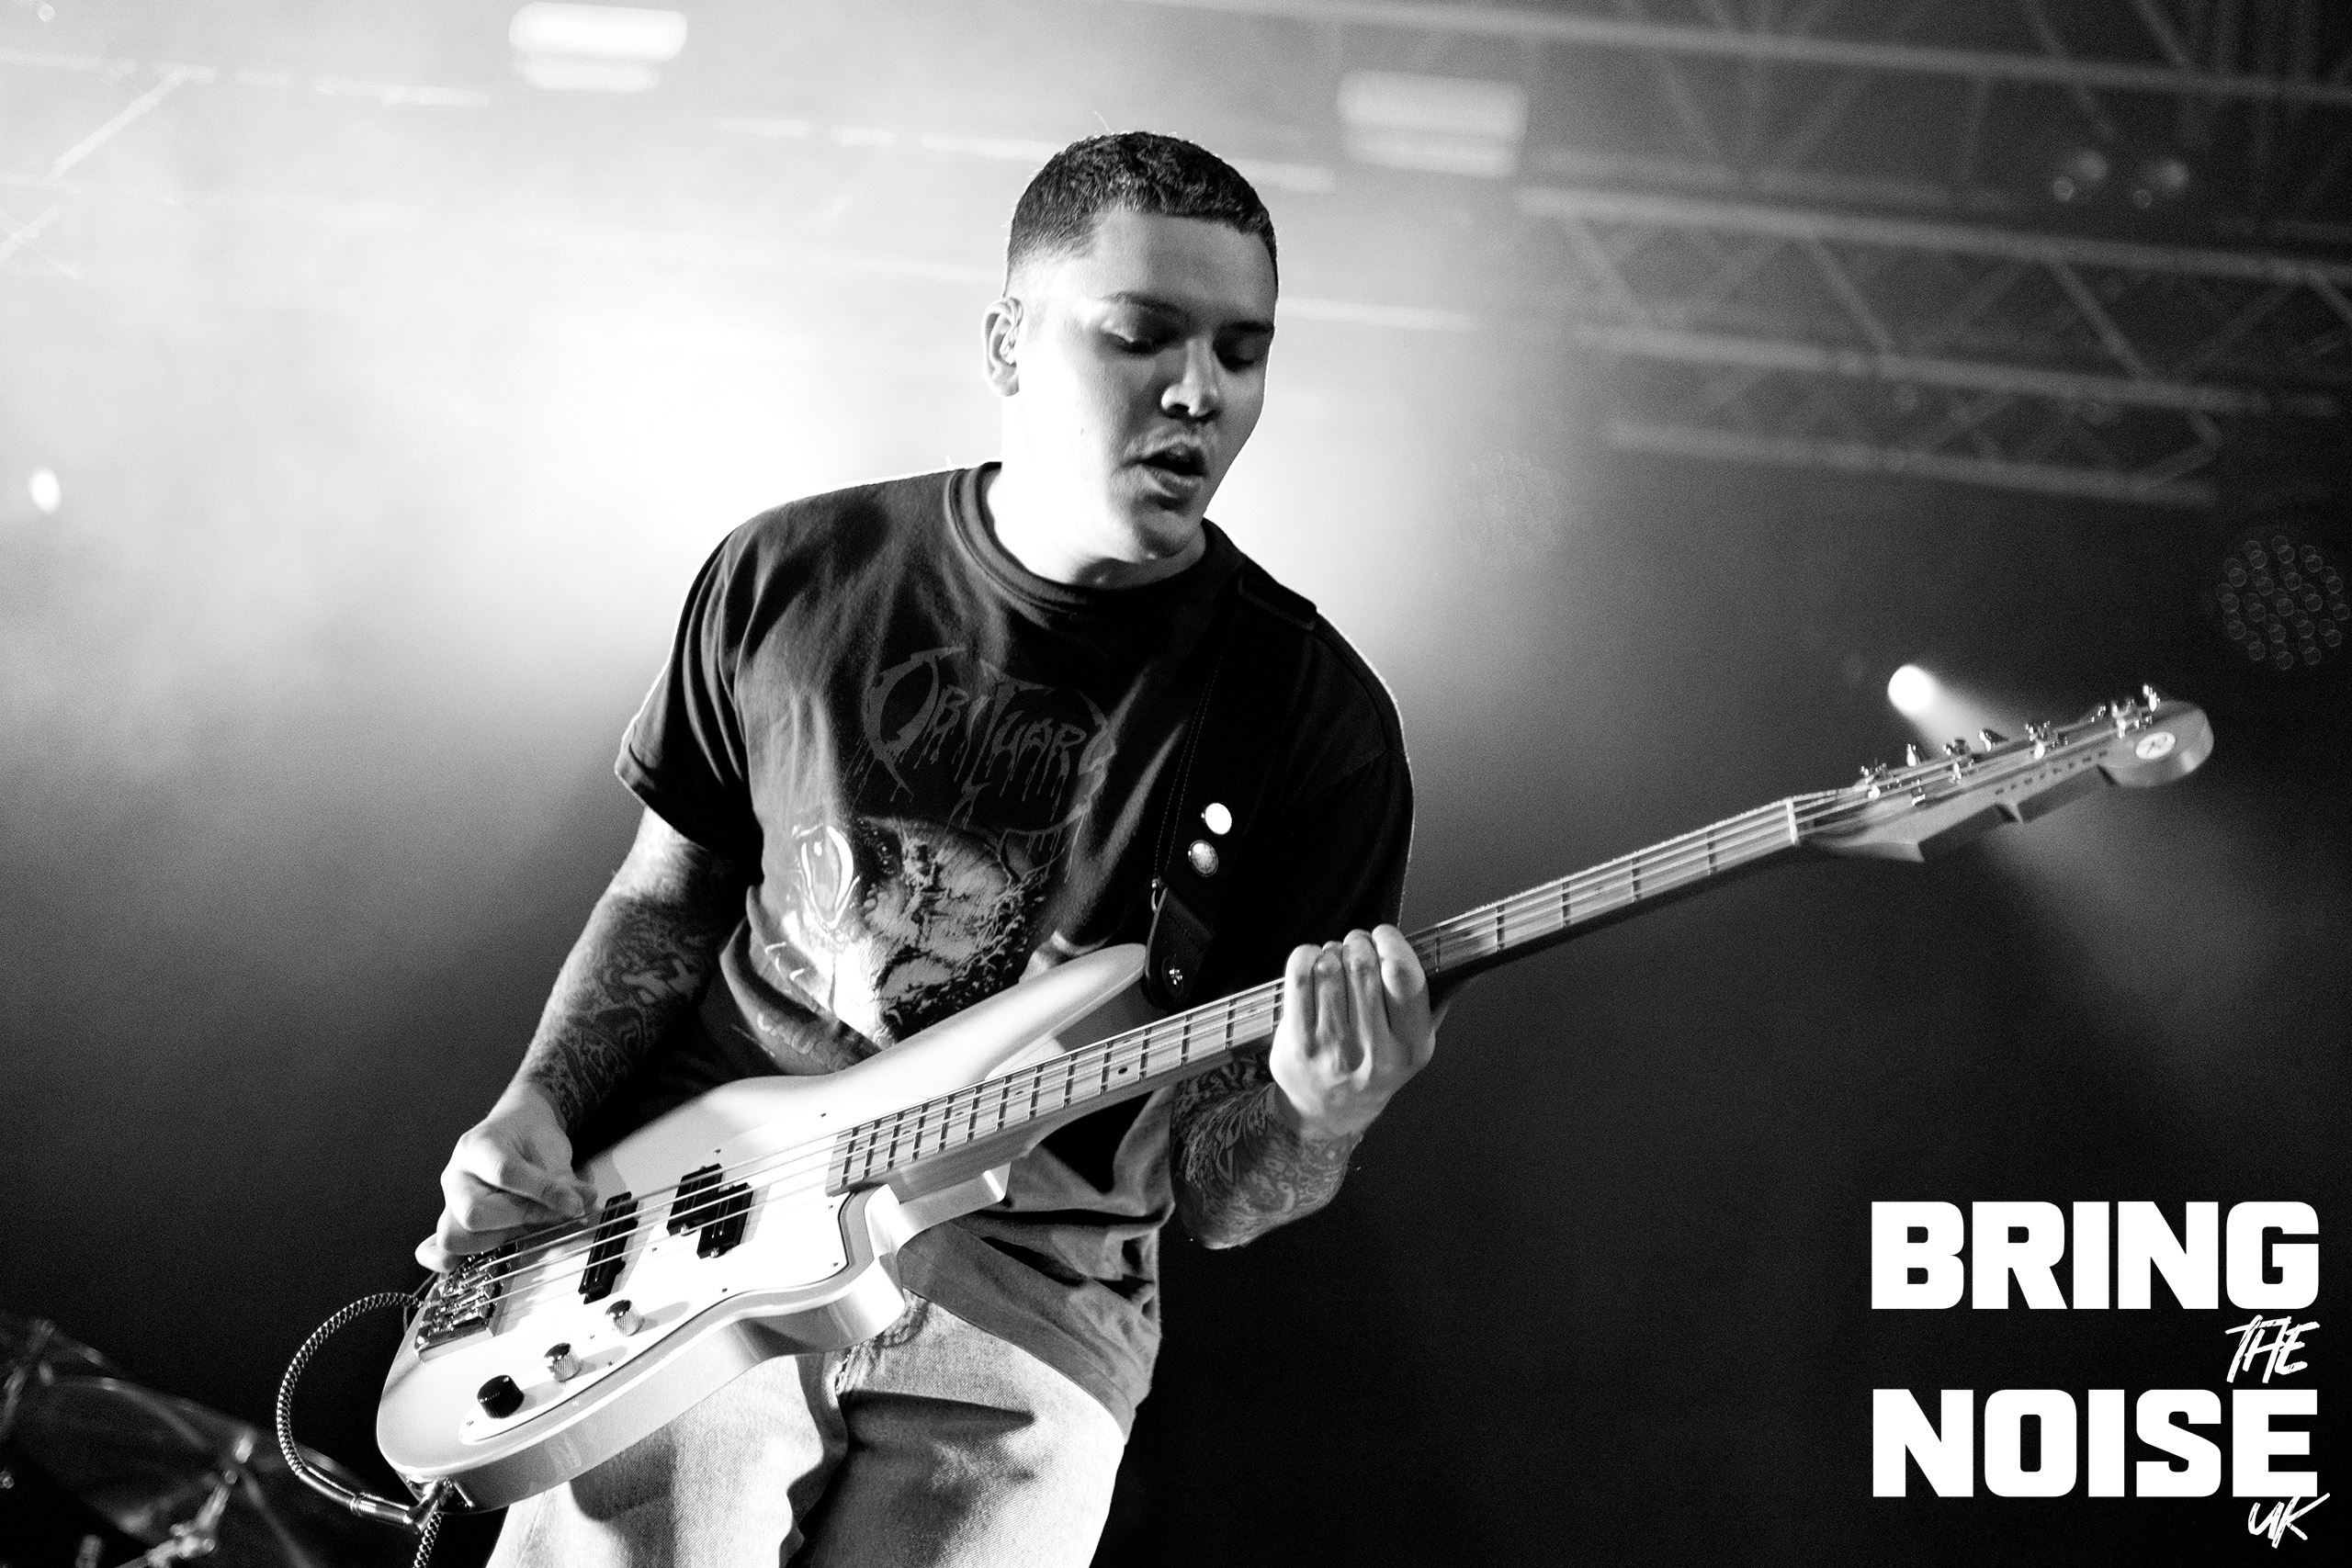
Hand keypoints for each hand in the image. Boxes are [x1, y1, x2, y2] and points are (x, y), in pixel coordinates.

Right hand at [415, 1082, 599, 1271]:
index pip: (506, 1174)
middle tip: (551, 1215)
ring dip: (497, 1239)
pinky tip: (467, 1264)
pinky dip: (450, 1261)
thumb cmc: (529, 1137)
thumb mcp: (552, 1149)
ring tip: (524, 1228)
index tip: (574, 1204)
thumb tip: (581, 1206)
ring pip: (456, 1235)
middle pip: (474, 1213)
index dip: (544, 1193)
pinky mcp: (452, 1221)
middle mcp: (456, 1175)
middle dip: (520, 1219)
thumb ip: (564, 1181)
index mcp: (479, 1146)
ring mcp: (450, 1201)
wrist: (514, 1126)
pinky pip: (436, 1249)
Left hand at [1267, 925, 1435, 1143]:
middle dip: (1359, 943)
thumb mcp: (1416, 1044)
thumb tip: (1468, 965)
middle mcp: (1373, 1051)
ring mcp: (1332, 1048)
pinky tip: (1312, 962)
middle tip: (1357, 946)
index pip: (1404, 977)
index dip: (1392, 944)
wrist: (1330, 1111)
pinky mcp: (1297, 1043)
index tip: (1385, 937)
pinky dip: (1305, 957)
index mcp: (1412, 1047)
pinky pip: (1299, 979)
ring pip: (1330, 967)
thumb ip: (1438, 1001)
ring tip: (1336, 959)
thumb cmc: (1375, 1068)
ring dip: (1332, 951)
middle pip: (1363, 965)